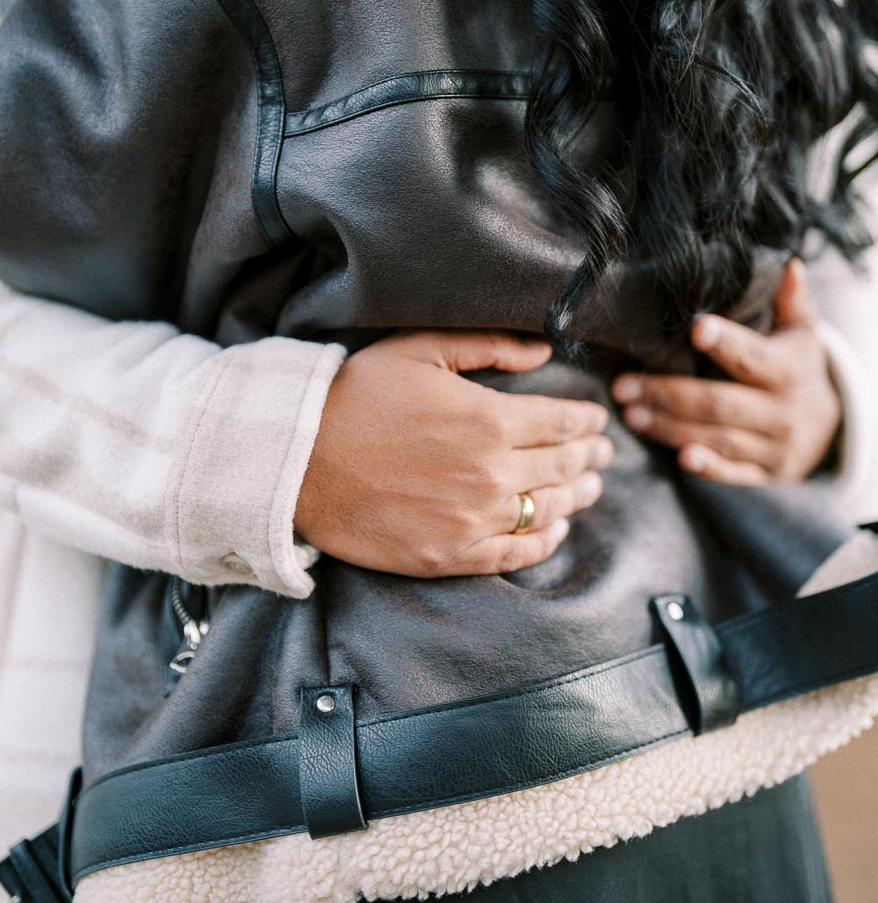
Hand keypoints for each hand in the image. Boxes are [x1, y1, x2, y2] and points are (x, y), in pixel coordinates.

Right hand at [294, 329, 612, 577]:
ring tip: (589, 487)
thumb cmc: (356, 396)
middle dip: (590, 456)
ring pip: (547, 510)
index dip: (587, 420)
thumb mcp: (420, 349)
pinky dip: (544, 542)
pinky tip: (555, 530)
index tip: (597, 418)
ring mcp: (473, 521)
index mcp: (489, 419)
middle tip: (602, 452)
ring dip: (577, 497)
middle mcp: (491, 474)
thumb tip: (544, 351)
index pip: (562, 422)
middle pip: (563, 466)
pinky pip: (515, 554)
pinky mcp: (449, 557)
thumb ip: (489, 346)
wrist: (299, 460)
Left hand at [611, 258, 841, 485]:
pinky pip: (734, 473)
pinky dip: (709, 468)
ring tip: (630, 415)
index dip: (726, 343)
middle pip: (719, 403)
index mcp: (787, 370)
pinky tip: (679, 457)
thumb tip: (788, 264)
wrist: (828, 428)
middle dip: (668, 394)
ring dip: (670, 428)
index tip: (695, 329)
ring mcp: (773, 446)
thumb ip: (792, 300)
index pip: (752, 356)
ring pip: (718, 438)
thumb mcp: (801, 333)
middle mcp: (781, 411)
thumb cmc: (797, 366)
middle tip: (623, 386)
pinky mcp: (764, 473)